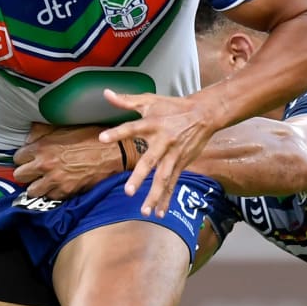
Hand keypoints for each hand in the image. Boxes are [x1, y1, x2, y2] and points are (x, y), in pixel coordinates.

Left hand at [13, 123, 121, 198]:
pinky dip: (52, 193)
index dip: (23, 158)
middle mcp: (45, 165)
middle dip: (25, 173)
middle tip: (33, 171)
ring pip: (31, 191)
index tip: (29, 158)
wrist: (113, 152)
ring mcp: (55, 180)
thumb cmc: (90, 137)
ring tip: (44, 181)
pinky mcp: (66, 192)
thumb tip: (28, 138)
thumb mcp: (65, 128)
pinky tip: (58, 185)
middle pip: (19, 175)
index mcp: (42, 147)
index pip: (17, 157)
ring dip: (36, 186)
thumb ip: (42, 132)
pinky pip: (49, 197)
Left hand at [97, 89, 218, 217]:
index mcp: (153, 123)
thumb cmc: (173, 107)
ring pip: (164, 178)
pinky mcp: (181, 164)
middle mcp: (163, 141)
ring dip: (155, 195)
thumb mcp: (150, 100)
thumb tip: (106, 93)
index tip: (102, 138)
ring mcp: (174, 155)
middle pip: (150, 161)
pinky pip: (173, 183)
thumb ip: (126, 101)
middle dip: (140, 176)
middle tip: (128, 191)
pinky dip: (167, 198)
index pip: (132, 128)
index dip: (117, 133)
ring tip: (144, 210)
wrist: (204, 115)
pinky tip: (159, 212)